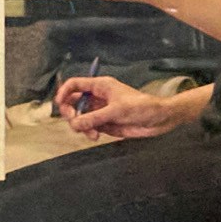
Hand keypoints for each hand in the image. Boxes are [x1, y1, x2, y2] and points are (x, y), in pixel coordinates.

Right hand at [54, 73, 204, 143]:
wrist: (160, 120)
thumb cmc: (143, 107)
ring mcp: (100, 111)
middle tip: (75, 122)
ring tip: (92, 134)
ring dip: (81, 127)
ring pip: (79, 118)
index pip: (74, 85)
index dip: (64, 92)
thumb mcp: (117, 111)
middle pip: (72, 103)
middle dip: (71, 113)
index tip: (60, 104)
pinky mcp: (105, 124)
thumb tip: (74, 124)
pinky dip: (89, 133)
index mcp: (101, 86)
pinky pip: (89, 128)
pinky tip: (96, 137)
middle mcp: (98, 97)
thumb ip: (94, 118)